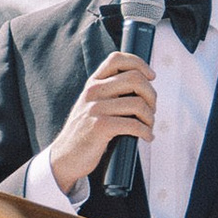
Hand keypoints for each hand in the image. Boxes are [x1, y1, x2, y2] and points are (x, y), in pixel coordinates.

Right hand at [44, 50, 158, 194]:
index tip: (151, 77)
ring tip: (149, 126)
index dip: (139, 64)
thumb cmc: (84, 133)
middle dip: (151, 95)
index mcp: (93, 83)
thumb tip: (142, 86)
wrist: (65, 157)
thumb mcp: (91, 105)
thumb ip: (109, 92)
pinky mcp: (100, 127)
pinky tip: (146, 136)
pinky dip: (146, 131)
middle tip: (152, 109)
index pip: (117, 59)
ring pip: (138, 103)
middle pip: (135, 79)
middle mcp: (93, 91)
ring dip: (150, 117)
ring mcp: (96, 108)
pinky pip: (134, 124)